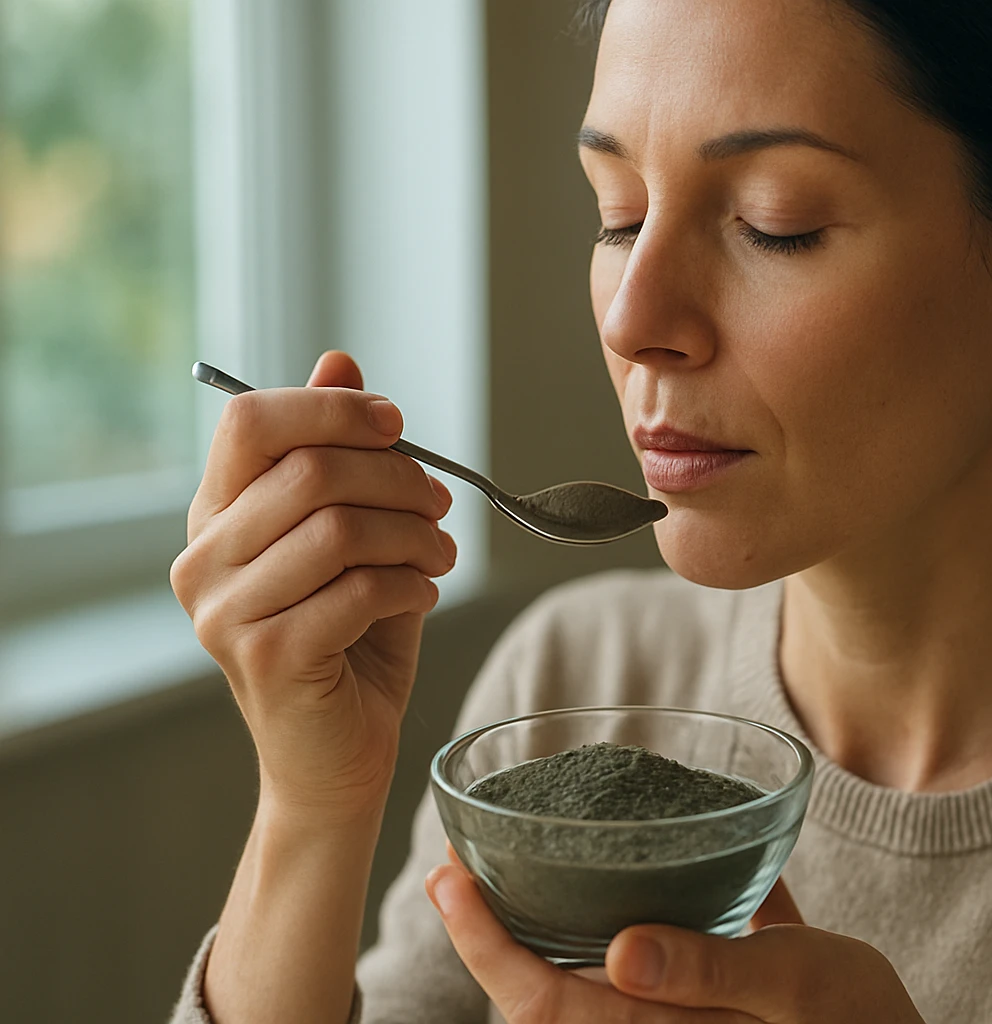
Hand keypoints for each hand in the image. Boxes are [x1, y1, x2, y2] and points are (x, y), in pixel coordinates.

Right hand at [170, 351, 454, 823]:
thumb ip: (338, 453)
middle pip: (310, 470)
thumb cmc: (347, 639)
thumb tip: (339, 363)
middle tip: (440, 505)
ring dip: (415, 535)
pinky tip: (423, 596)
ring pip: (341, 529)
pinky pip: (360, 590)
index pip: (251, 420)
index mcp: (216, 515)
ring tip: (441, 555)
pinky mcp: (268, 657)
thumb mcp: (349, 535)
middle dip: (399, 478)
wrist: (336, 756)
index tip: (396, 425)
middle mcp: (204, 559)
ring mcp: (226, 612)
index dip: (334, 410)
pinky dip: (412, 585)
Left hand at [426, 848, 926, 1022]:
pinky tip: (599, 872)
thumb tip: (623, 951)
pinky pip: (631, 967)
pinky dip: (595, 928)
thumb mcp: (800, 987)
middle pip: (542, 995)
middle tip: (453, 867)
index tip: (449, 881)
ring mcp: (671, 1017)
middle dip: (489, 936)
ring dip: (532, 931)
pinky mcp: (698, 996)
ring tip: (504, 868)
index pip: (543, 1002)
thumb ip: (715, 972)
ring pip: (577, 982)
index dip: (487, 946)